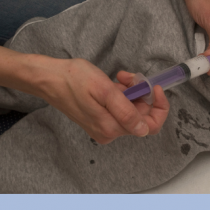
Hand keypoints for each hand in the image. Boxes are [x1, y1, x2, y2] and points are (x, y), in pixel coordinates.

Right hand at [40, 59, 167, 143]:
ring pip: (132, 109)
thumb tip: (143, 130)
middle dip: (141, 93)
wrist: (49, 79)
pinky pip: (121, 107)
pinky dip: (122, 93)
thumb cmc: (74, 80)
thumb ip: (126, 112)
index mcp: (111, 128)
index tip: (155, 87)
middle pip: (141, 115)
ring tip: (118, 78)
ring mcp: (104, 126)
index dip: (159, 107)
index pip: (150, 126)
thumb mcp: (105, 91)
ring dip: (130, 91)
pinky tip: (112, 83)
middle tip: (129, 77)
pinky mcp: (100, 118)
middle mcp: (109, 132)